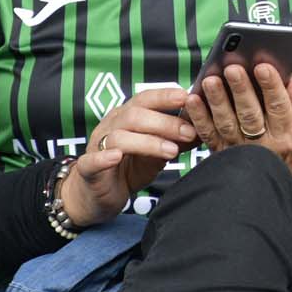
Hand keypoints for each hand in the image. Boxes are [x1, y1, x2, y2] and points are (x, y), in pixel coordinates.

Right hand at [66, 86, 196, 226]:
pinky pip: (91, 160)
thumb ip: (175, 139)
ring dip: (147, 141)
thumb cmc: (130, 167)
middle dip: (165, 122)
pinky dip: (103, 157)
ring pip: (119, 136)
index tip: (187, 97)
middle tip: (189, 132)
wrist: (98, 195)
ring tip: (171, 151)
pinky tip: (117, 156)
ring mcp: (97, 146)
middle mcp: (111, 126)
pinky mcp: (87, 169)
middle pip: (135, 115)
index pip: (145, 99)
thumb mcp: (157, 152)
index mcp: (127, 116)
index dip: (165, 96)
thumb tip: (204, 128)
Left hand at [184, 63, 291, 188]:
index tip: (262, 66)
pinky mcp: (223, 154)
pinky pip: (209, 135)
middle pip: (251, 115)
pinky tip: (193, 100)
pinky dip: (200, 118)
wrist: (283, 184)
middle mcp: (265, 144)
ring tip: (211, 80)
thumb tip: (291, 80)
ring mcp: (241, 150)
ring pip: (228, 124)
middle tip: (232, 69)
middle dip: (241, 90)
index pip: (280, 106)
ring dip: (218, 101)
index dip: (271, 86)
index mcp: (288, 135)